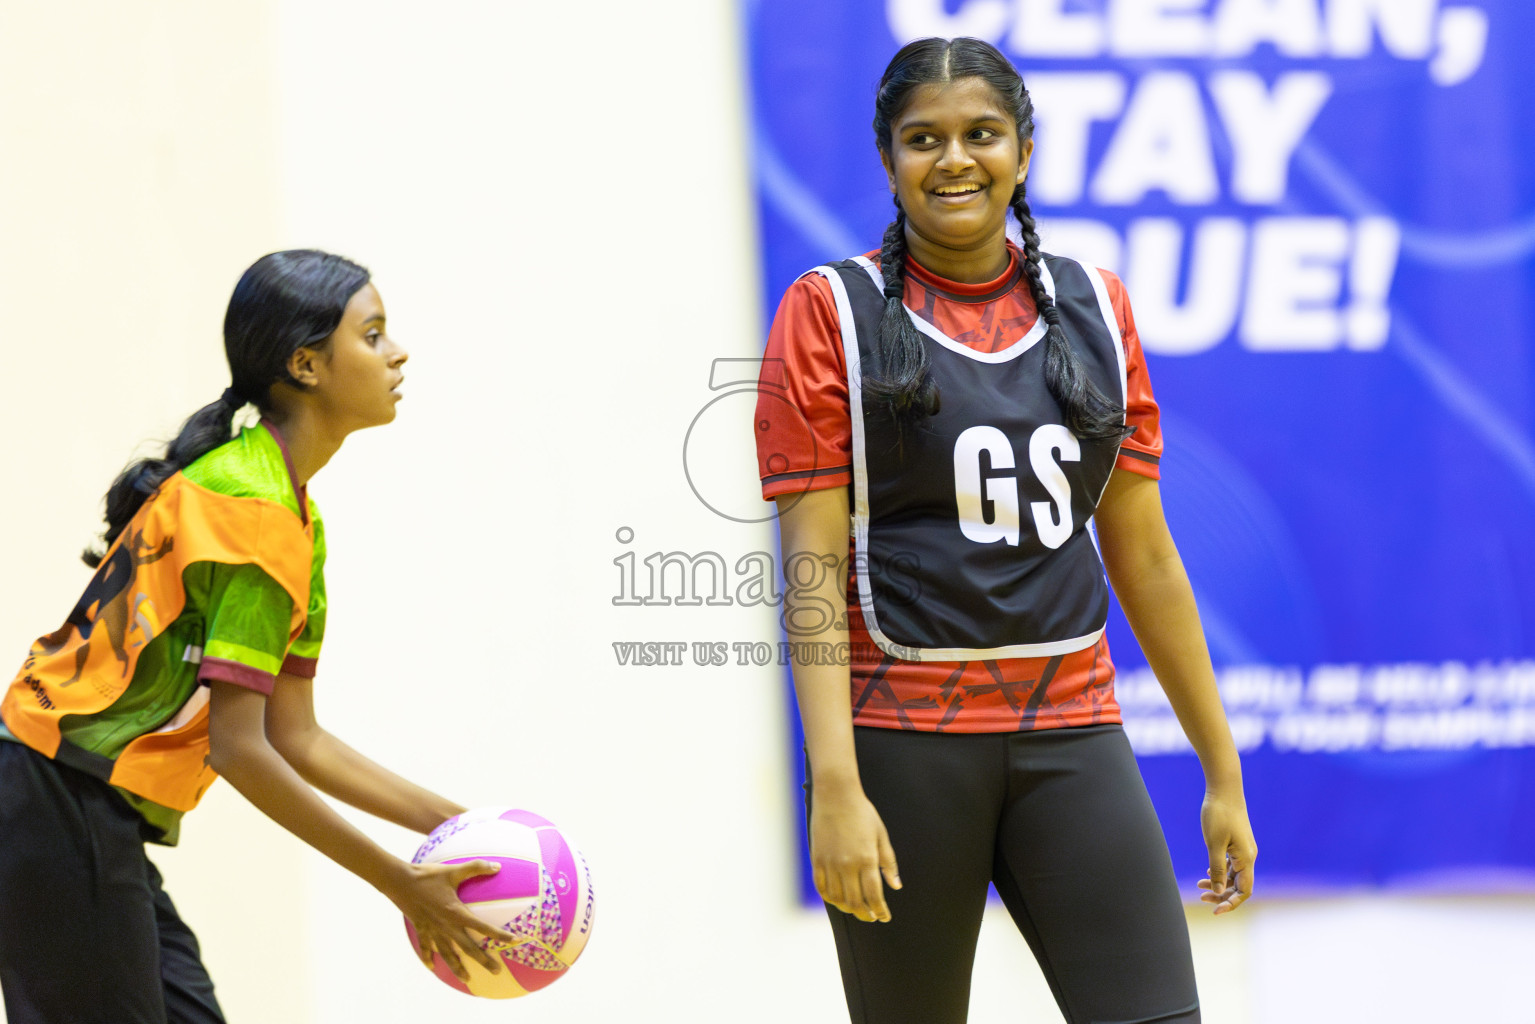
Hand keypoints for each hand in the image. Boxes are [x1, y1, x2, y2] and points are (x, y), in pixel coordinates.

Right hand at [386, 860, 520, 981]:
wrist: (399, 882)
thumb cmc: (428, 876)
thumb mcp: (453, 870)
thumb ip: (476, 868)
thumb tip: (498, 866)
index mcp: (456, 913)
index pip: (482, 927)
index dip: (499, 934)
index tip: (513, 941)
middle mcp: (446, 926)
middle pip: (468, 948)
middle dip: (483, 960)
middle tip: (496, 971)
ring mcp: (432, 930)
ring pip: (448, 954)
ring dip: (458, 967)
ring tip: (467, 979)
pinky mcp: (421, 929)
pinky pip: (426, 947)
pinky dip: (428, 957)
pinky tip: (431, 967)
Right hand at [810, 785, 901, 921]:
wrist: (836, 795)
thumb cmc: (862, 813)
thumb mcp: (881, 836)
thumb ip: (888, 863)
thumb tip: (895, 886)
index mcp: (867, 859)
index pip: (874, 895)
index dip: (880, 910)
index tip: (884, 916)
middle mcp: (847, 864)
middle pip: (855, 901)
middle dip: (865, 914)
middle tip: (872, 917)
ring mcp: (830, 863)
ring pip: (837, 898)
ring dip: (848, 908)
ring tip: (856, 909)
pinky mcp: (817, 859)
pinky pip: (821, 886)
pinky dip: (829, 898)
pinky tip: (837, 899)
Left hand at [1198, 787, 1256, 914]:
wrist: (1224, 789)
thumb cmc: (1219, 815)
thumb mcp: (1214, 844)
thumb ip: (1218, 869)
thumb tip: (1219, 892)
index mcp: (1246, 859)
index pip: (1244, 891)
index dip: (1231, 903)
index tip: (1215, 911)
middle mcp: (1248, 857)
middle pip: (1238, 886)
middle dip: (1222, 895)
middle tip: (1201, 897)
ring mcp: (1243, 850)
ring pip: (1234, 875)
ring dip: (1219, 883)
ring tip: (1200, 887)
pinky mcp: (1237, 843)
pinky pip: (1231, 864)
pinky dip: (1220, 871)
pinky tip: (1208, 873)